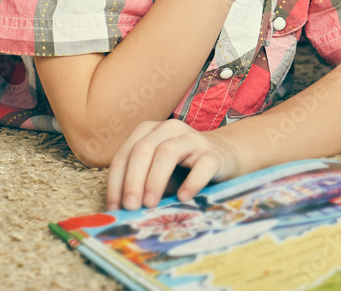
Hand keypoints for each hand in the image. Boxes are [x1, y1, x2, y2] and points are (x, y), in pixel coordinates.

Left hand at [105, 120, 242, 210]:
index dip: (116, 182)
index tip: (114, 208)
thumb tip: (121, 212)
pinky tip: (183, 197)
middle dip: (133, 179)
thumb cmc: (184, 170)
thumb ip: (141, 187)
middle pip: (143, 149)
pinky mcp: (215, 153)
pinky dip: (191, 182)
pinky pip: (202, 164)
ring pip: (168, 151)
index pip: (125, 155)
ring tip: (150, 204)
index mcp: (149, 132)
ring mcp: (194, 138)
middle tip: (131, 206)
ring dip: (155, 179)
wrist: (226, 158)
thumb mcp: (158, 176)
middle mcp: (169, 129)